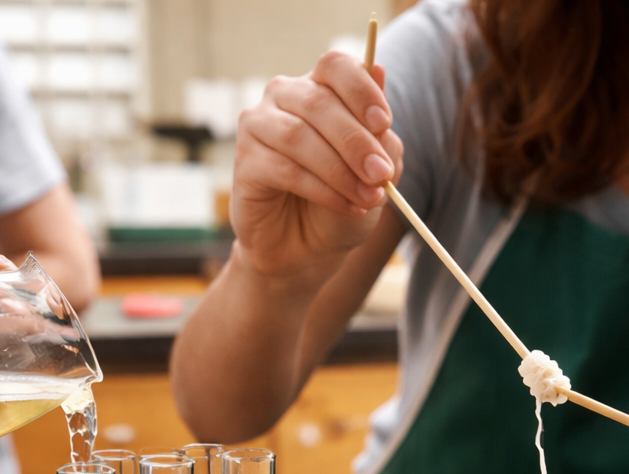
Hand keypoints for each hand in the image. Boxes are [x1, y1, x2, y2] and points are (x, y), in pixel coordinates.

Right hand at [231, 50, 403, 281]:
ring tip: (368, 198)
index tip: (384, 122)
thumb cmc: (340, 205)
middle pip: (319, 101)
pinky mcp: (244, 162)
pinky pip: (284, 169)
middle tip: (381, 175)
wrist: (309, 252)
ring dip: (340, 170)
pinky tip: (345, 206)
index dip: (360, 89)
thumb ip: (379, 130)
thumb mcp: (374, 171)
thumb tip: (381, 70)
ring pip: (299, 136)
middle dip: (356, 141)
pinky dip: (321, 190)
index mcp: (318, 88)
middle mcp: (284, 98)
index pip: (335, 66)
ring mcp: (258, 127)